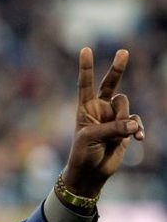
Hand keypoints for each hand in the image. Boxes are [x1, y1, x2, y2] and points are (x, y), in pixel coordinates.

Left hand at [62, 47, 144, 197]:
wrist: (91, 172)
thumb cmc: (83, 153)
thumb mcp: (92, 138)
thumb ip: (113, 128)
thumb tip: (135, 124)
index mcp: (85, 108)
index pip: (86, 84)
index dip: (87, 68)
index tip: (86, 49)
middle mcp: (100, 109)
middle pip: (111, 84)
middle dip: (117, 69)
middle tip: (124, 52)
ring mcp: (114, 117)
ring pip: (126, 107)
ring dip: (124, 121)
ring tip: (118, 137)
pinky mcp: (126, 128)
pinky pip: (136, 122)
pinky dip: (138, 130)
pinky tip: (138, 139)